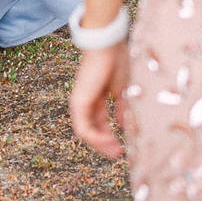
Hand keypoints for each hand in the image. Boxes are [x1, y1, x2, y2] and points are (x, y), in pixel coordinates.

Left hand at [69, 45, 129, 159]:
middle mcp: (85, 102)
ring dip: (100, 144)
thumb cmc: (116, 61)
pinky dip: (95, 137)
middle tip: (118, 155)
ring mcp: (80, 103)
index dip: (110, 136)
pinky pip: (83, 127)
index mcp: (96, 98)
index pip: (100, 123)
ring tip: (115, 151)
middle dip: (105, 144)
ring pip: (86, 132)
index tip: (122, 147)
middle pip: (92, 130)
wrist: (107, 45)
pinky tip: (109, 141)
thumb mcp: (123, 89)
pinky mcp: (78, 103)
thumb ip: (122, 108)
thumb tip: (123, 125)